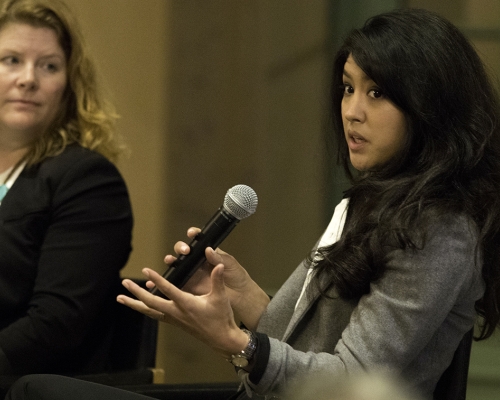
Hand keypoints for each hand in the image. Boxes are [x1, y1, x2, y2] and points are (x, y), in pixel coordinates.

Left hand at [117, 265, 248, 357]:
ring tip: (120, 298)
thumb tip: (219, 265)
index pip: (168, 290)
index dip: (156, 279)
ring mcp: (174, 318)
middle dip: (136, 293)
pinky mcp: (175, 322)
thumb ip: (218, 280)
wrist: (221, 338)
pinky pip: (155, 315)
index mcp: (186, 304)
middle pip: (151, 302)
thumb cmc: (221, 317)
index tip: (146, 270)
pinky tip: (139, 306)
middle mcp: (176, 312)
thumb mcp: (221, 297)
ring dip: (134, 304)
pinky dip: (145, 309)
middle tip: (125, 283)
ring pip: (149, 311)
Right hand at [165, 228, 251, 296]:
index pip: (198, 240)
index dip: (193, 234)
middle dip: (181, 248)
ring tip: (170, 260)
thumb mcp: (229, 264)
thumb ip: (218, 258)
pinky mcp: (189, 285)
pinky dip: (167, 279)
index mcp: (207, 252)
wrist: (239, 295)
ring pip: (177, 264)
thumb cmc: (236, 276)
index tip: (192, 233)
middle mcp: (197, 261)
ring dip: (171, 260)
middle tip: (186, 251)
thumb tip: (208, 249)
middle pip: (183, 250)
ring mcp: (192, 273)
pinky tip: (164, 278)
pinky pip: (176, 281)